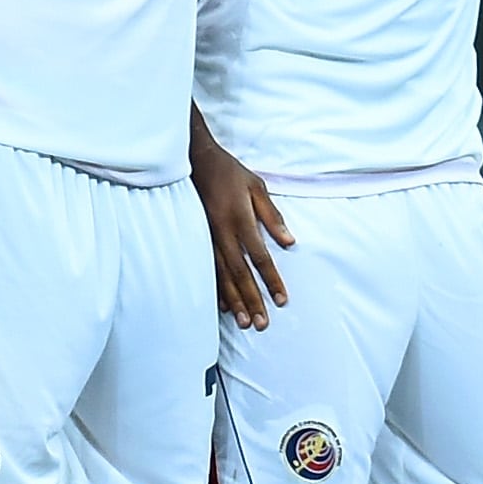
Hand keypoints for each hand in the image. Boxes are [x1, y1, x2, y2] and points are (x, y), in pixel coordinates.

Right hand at [193, 118, 292, 330]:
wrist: (193, 159)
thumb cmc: (228, 172)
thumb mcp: (256, 185)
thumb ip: (272, 215)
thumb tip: (289, 241)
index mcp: (239, 218)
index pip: (259, 256)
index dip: (271, 279)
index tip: (282, 300)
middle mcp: (222, 232)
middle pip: (239, 272)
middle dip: (252, 299)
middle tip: (262, 323)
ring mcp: (207, 236)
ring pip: (221, 275)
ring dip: (234, 300)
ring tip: (245, 321)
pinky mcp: (197, 237)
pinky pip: (207, 268)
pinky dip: (216, 288)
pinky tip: (224, 305)